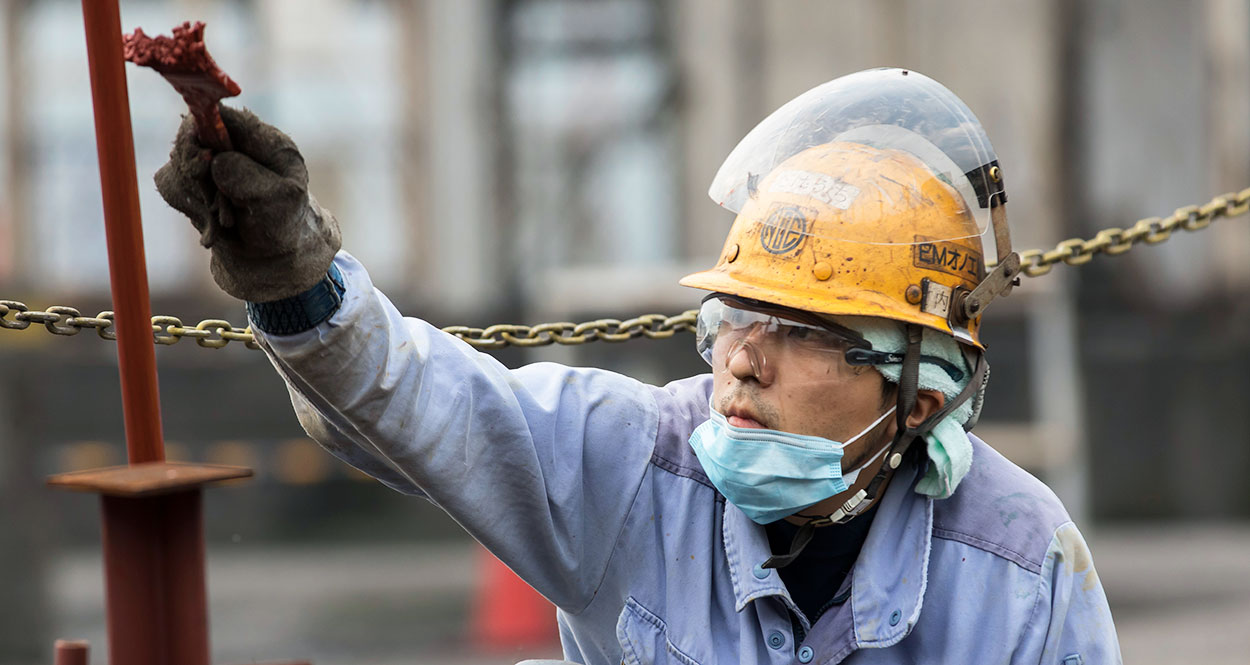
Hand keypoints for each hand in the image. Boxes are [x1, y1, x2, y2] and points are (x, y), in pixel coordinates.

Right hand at [155, 106, 340, 301]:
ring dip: (194, 192)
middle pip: (190, 134)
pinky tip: (212, 223)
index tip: (204, 158)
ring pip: (177, 161)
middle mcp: (234, 146)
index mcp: (262, 140)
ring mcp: (212, 163)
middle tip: (211, 196)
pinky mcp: (194, 183)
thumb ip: (250, 178)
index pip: (222, 114)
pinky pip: (172, 184)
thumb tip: (216, 160)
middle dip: (195, 167)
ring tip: (222, 216)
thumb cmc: (285, 223)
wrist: (273, 257)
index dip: (204, 129)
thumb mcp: (280, 201)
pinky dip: (189, 205)